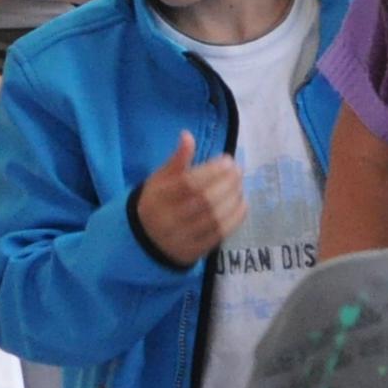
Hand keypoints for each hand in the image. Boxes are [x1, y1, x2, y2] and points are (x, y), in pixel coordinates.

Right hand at [133, 130, 245, 267]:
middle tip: (238, 170)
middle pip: (204, 201)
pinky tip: (242, 204)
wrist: (145, 240)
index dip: (212, 171)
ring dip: (233, 199)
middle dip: (227, 183)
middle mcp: (169, 219)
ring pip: (214, 218)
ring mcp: (182, 238)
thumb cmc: (157, 202)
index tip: (227, 160)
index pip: (188, 183)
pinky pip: (220, 235)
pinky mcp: (194, 252)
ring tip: (240, 185)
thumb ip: (176, 160)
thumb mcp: (159, 179)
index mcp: (159, 198)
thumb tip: (188, 136)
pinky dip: (235, 218)